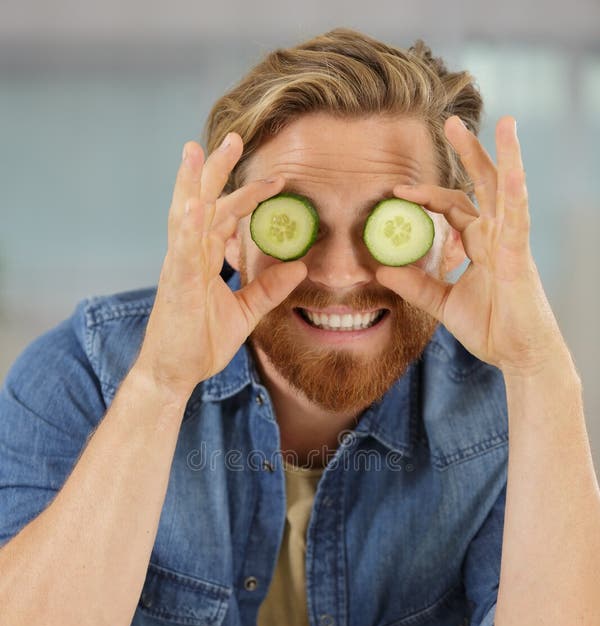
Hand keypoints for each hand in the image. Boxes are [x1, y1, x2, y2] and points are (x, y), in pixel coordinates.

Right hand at [136, 133, 306, 399]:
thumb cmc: (200, 343)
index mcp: (202, 258)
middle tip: (234, 137)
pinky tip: (195, 205)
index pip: (224, 216)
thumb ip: (268, 288)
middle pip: (202, 202)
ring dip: (191, 182)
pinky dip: (188, 227)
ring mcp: (178, 267)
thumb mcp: (245, 312)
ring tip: (196, 151)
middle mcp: (187, 254)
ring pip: (184, 215)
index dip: (248, 196)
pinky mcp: (175, 285)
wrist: (175, 374)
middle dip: (216, 169)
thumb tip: (299, 267)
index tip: (277, 180)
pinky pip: (180, 252)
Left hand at [375, 115, 567, 377]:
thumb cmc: (490, 329)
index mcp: (480, 244)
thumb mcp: (441, 304)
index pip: (453, 207)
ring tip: (504, 122)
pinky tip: (512, 168)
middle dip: (469, 153)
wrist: (518, 355)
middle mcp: (497, 236)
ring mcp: (511, 242)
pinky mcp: (520, 256)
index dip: (426, 195)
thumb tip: (380, 270)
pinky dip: (515, 192)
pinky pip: (518, 218)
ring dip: (502, 155)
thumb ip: (415, 284)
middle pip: (482, 184)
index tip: (397, 190)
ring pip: (507, 190)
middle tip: (450, 123)